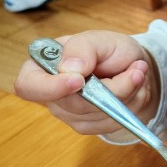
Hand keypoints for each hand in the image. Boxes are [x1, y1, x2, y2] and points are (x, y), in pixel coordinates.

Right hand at [14, 31, 159, 134]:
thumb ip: (82, 48)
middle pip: (75, 105)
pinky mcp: (90, 126)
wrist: (133, 66)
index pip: (29, 87)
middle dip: (113, 88)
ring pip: (99, 115)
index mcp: (42, 68)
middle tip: (136, 69)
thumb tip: (70, 69)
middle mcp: (52, 95)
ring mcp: (70, 114)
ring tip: (137, 73)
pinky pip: (112, 123)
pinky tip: (135, 88)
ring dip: (128, 94)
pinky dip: (131, 104)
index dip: (50, 88)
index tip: (79, 80)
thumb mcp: (99, 39)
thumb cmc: (110, 50)